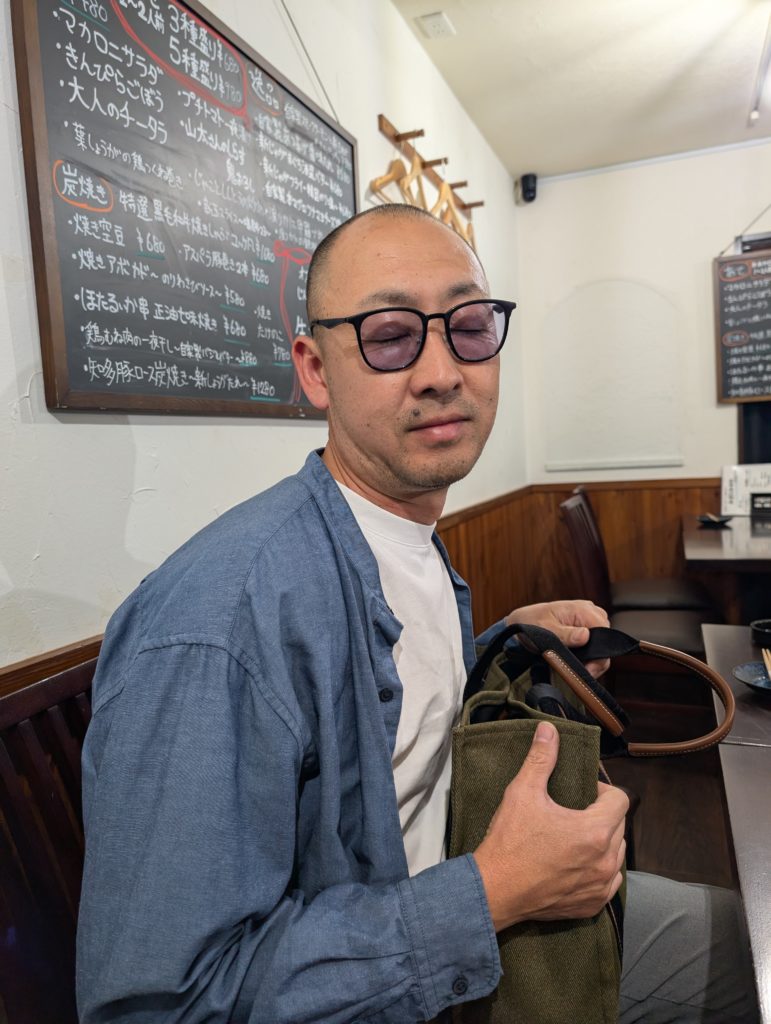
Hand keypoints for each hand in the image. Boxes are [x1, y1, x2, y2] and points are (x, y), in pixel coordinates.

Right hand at [473, 721, 627, 931]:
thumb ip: (541, 758)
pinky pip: (610, 882)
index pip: (621, 799)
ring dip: (603, 842)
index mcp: (595, 830)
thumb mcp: (523, 792)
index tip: (582, 792)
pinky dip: (600, 870)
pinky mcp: (592, 905)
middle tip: (573, 812)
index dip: (602, 791)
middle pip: (619, 826)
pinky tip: (578, 864)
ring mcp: (601, 885)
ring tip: (575, 837)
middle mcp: (606, 860)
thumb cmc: (509, 841)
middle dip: (602, 815)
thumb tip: (549, 730)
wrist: (494, 890)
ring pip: (616, 854)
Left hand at [505, 600, 609, 677]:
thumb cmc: (531, 623)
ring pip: (602, 645)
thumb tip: (585, 636)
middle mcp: (590, 612)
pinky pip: (595, 645)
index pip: (604, 632)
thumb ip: (565, 634)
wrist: (522, 622)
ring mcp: (588, 620)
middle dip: (595, 659)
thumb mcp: (545, 630)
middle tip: (579, 673)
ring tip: (576, 669)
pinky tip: (576, 663)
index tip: (587, 670)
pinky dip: (588, 656)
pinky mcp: (585, 628)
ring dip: (591, 659)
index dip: (599, 654)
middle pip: (605, 641)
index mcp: (582, 609)